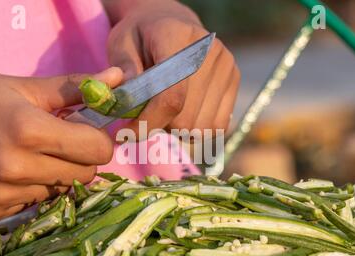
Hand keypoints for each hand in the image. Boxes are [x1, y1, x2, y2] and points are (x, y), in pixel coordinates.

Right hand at [0, 68, 122, 219]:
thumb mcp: (25, 88)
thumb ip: (76, 87)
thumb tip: (120, 77)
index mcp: (28, 130)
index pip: (98, 150)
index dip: (98, 139)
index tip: (87, 132)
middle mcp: (15, 166)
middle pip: (86, 174)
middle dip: (81, 158)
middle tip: (59, 143)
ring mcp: (1, 194)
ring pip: (62, 190)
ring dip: (56, 174)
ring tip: (30, 155)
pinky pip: (36, 204)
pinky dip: (33, 189)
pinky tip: (12, 172)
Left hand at [106, 0, 239, 134]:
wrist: (171, 22)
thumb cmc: (140, 38)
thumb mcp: (120, 45)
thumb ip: (122, 71)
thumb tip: (124, 100)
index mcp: (174, 36)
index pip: (171, 96)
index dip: (150, 122)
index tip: (128, 134)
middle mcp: (207, 49)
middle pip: (186, 118)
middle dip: (160, 125)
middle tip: (145, 115)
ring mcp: (225, 65)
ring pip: (201, 128)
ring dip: (178, 130)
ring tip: (165, 111)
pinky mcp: (234, 79)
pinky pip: (218, 127)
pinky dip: (198, 130)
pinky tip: (184, 114)